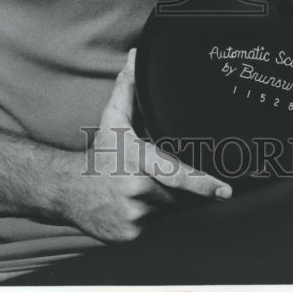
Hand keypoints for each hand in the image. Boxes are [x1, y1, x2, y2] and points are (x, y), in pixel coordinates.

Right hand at [74, 50, 232, 242]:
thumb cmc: (99, 152)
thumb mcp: (112, 118)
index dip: (202, 183)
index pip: (176, 174)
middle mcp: (135, 190)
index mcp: (136, 161)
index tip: (225, 190)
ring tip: (143, 188)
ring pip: (167, 211)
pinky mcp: (129, 236)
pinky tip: (134, 205)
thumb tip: (135, 55)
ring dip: (164, 201)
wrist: (67, 190)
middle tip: (159, 176)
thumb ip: (128, 86)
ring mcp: (132, 217)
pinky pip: (154, 227)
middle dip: (178, 186)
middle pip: (176, 193)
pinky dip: (151, 217)